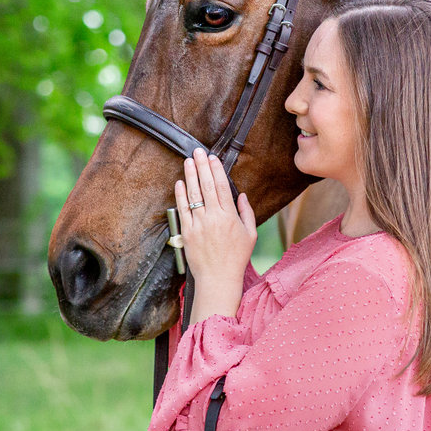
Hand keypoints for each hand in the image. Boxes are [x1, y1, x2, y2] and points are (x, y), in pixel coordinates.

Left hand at [174, 148, 256, 321]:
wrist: (217, 278)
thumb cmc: (236, 258)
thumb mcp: (250, 234)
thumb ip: (247, 212)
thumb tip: (241, 194)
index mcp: (230, 217)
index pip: (221, 187)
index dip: (216, 170)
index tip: (212, 158)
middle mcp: (213, 218)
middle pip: (206, 186)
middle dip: (201, 166)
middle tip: (197, 151)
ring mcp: (199, 224)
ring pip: (193, 195)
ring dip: (190, 175)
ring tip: (188, 161)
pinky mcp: (187, 232)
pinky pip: (183, 209)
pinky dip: (180, 195)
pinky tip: (180, 182)